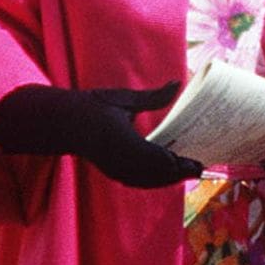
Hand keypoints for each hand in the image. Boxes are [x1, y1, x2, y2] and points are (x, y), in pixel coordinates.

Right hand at [0, 81, 202, 187]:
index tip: (197, 163)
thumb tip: (177, 83)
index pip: (155, 158)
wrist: (63, 123)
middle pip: (155, 174)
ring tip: (189, 172)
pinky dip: (156, 180)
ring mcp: (114, 169)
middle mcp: (118, 160)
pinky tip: (169, 174)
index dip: (178, 163)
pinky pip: (139, 181)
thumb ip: (153, 96)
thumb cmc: (93, 106)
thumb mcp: (123, 98)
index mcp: (121, 140)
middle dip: (179, 173)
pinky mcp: (113, 173)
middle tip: (200, 168)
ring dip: (170, 179)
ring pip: (148, 181)